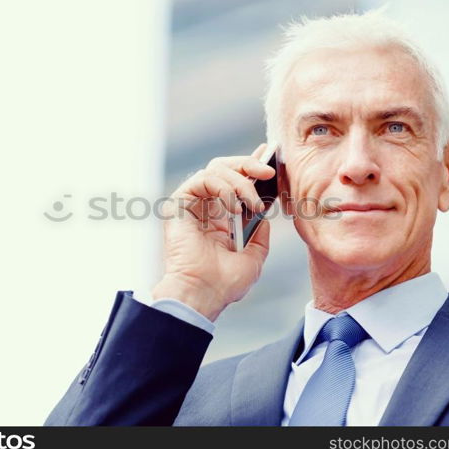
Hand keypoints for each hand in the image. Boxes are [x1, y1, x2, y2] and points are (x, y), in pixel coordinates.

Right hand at [152, 143, 275, 320]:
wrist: (203, 294)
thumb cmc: (224, 283)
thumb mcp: (254, 257)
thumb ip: (259, 233)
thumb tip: (263, 213)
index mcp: (220, 218)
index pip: (234, 180)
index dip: (250, 165)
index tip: (269, 154)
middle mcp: (204, 207)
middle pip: (225, 168)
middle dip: (249, 165)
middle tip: (268, 172)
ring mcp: (191, 204)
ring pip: (215, 169)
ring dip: (240, 182)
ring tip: (253, 203)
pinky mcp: (179, 204)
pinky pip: (203, 179)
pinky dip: (223, 188)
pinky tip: (234, 207)